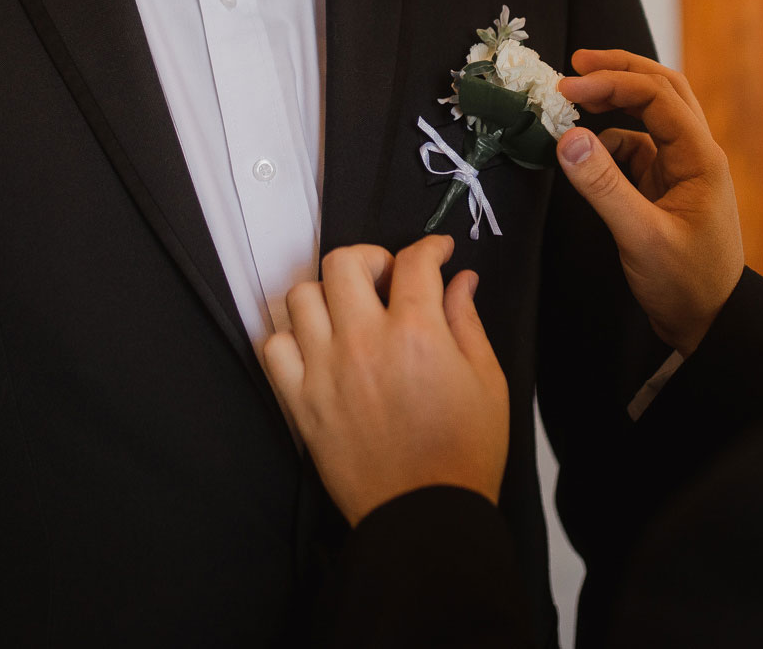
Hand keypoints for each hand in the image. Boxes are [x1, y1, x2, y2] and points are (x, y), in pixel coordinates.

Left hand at [261, 235, 509, 525]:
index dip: (430, 247)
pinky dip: (291, 337)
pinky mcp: (302, 402)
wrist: (425, 514)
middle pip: (344, 262)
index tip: (436, 253)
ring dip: (328, 294)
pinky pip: (274, 346)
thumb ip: (468, 322)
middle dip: (372, 258)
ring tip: (351, 312)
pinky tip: (319, 346)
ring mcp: (326, 371)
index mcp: (417, 334)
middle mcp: (364, 343)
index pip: (413, 261)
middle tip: (389, 278)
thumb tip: (460, 281)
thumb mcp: (487, 381)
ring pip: (301, 296)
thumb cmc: (463, 454)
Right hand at [556, 50, 743, 355]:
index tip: (566, 87)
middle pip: (662, 88)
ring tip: (573, 100)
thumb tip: (567, 137)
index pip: (656, 95)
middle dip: (619, 70)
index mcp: (700, 158)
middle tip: (574, 64)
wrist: (710, 324)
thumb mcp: (641, 236)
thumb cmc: (686, 284)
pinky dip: (609, 138)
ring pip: (651, 114)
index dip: (610, 83)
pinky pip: (637, 146)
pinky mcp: (665, 186)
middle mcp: (694, 154)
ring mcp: (681, 168)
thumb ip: (603, 186)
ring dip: (614, 100)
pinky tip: (585, 149)